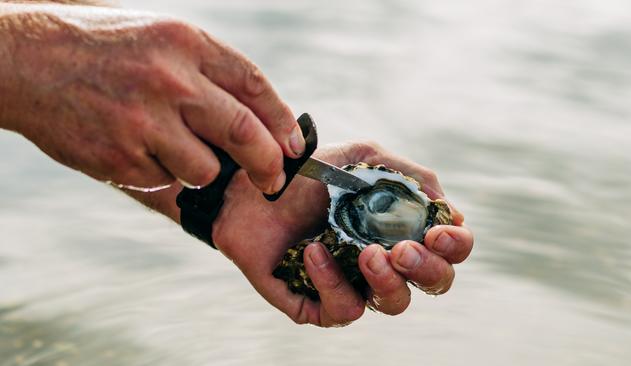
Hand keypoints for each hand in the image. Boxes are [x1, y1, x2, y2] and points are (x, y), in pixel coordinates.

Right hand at [0, 4, 303, 192]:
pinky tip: (133, 147)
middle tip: (272, 179)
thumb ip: (208, 73)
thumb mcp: (160, 39)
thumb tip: (260, 120)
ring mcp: (143, 121)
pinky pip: (165, 181)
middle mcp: (170, 80)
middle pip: (244, 133)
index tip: (293, 145)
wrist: (23, 60)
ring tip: (169, 145)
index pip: (255, 85)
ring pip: (206, 169)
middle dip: (267, 164)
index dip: (282, 121)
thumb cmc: (101, 48)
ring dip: (201, 168)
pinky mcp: (120, 158)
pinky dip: (161, 173)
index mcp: (185, 42)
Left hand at [210, 142, 472, 326]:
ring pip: (396, 304)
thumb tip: (448, 209)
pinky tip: (314, 251)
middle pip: (435, 283)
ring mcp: (355, 283)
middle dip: (428, 268)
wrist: (248, 187)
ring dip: (388, 281)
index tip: (438, 231)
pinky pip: (344, 310)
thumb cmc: (307, 173)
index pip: (448, 248)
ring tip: (366, 253)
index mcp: (402, 226)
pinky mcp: (319, 304)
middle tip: (402, 248)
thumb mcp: (361, 158)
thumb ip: (408, 175)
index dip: (455, 245)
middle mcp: (386, 259)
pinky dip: (333, 282)